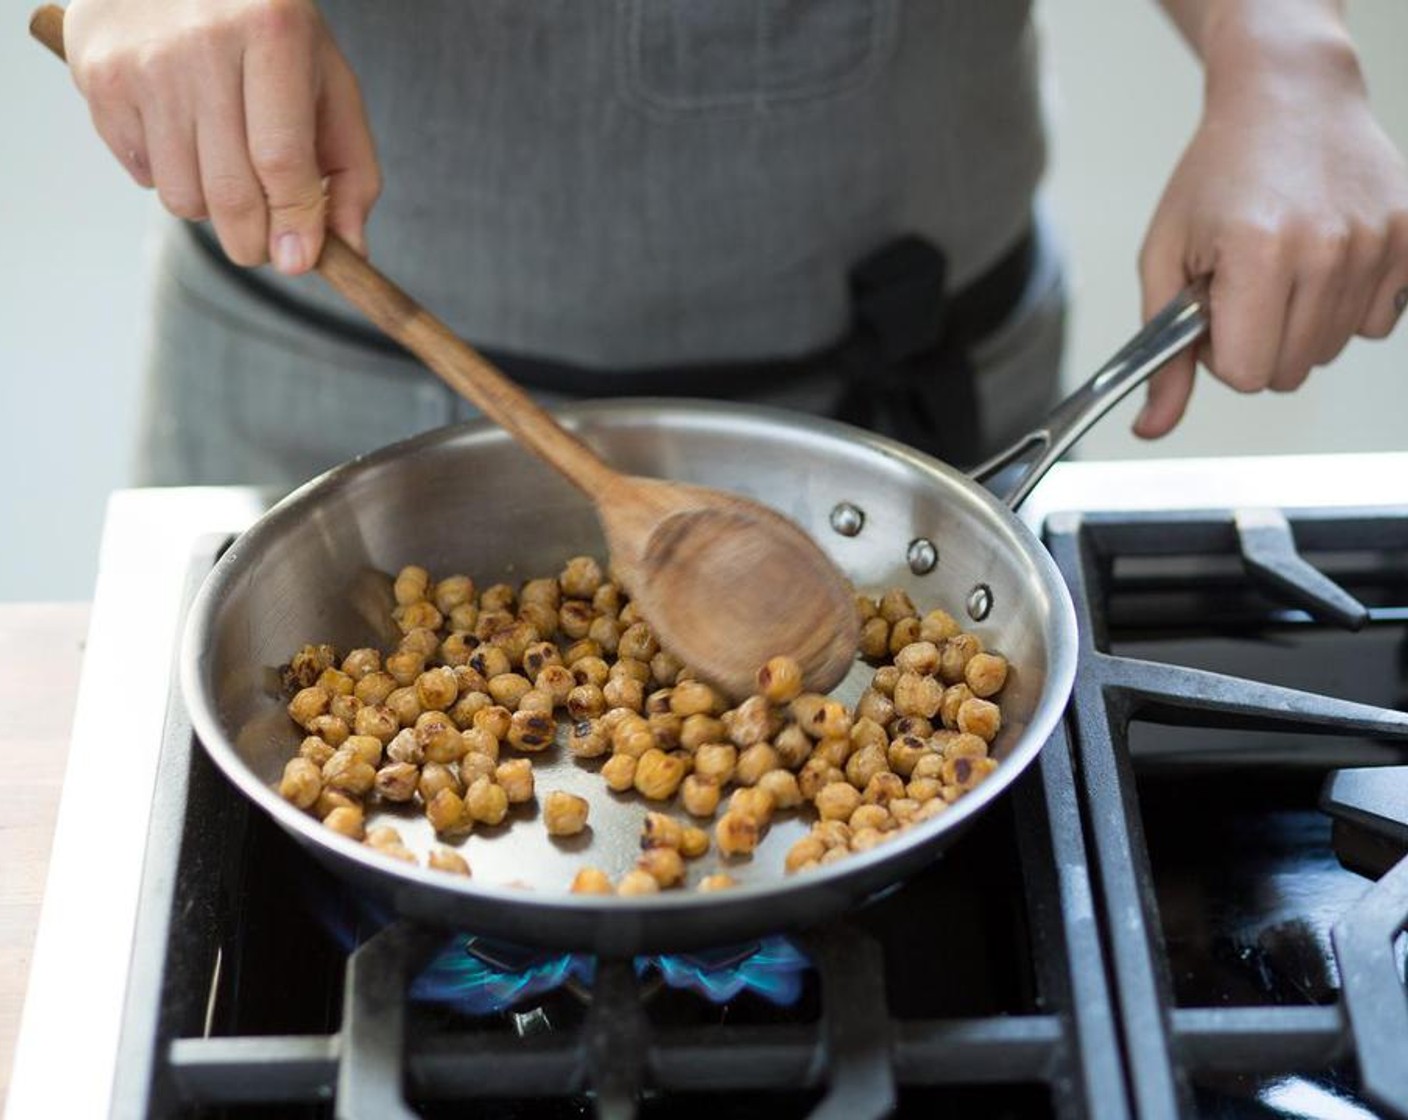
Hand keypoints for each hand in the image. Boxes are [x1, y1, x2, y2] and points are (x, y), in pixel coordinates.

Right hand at [64, 0, 380, 273]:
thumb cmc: (267, 31)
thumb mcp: (326, 79)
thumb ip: (350, 167)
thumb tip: (348, 249)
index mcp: (273, 33)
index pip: (282, 162)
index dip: (295, 224)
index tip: (300, 261)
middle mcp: (202, 44)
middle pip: (229, 192)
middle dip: (254, 242)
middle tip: (266, 245)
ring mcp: (143, 62)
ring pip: (182, 197)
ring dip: (212, 209)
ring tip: (226, 167)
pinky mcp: (99, 77)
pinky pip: (142, 175)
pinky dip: (170, 176)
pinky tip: (183, 133)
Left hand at [1136, 20, 1407, 437]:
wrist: (1288, 99)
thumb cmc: (1216, 177)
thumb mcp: (1166, 260)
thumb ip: (1162, 356)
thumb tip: (1152, 429)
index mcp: (1258, 254)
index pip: (1246, 376)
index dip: (1221, 354)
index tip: (1216, 313)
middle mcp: (1327, 249)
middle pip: (1290, 373)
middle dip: (1258, 343)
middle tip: (1245, 288)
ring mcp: (1377, 242)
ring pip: (1332, 351)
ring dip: (1300, 324)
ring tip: (1282, 265)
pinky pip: (1379, 322)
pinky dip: (1347, 305)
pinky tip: (1324, 260)